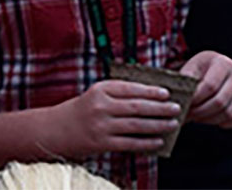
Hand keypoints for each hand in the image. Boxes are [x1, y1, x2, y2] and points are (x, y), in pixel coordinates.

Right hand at [49, 79, 180, 156]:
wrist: (55, 130)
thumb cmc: (81, 111)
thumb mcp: (95, 94)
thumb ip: (118, 93)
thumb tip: (150, 97)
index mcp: (100, 89)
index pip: (130, 88)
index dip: (151, 91)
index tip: (166, 93)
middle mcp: (100, 106)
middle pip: (137, 106)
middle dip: (160, 108)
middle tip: (176, 108)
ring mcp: (101, 125)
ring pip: (136, 125)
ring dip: (157, 124)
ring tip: (172, 123)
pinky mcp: (101, 143)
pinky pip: (129, 142)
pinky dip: (146, 142)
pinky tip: (158, 140)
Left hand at [180, 51, 231, 127]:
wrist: (216, 68)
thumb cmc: (200, 70)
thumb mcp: (191, 68)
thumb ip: (185, 80)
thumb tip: (177, 97)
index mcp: (222, 62)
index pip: (210, 86)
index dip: (196, 99)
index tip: (184, 105)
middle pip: (220, 101)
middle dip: (201, 112)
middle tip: (188, 115)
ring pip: (229, 112)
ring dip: (209, 119)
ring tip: (196, 117)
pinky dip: (223, 123)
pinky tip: (211, 119)